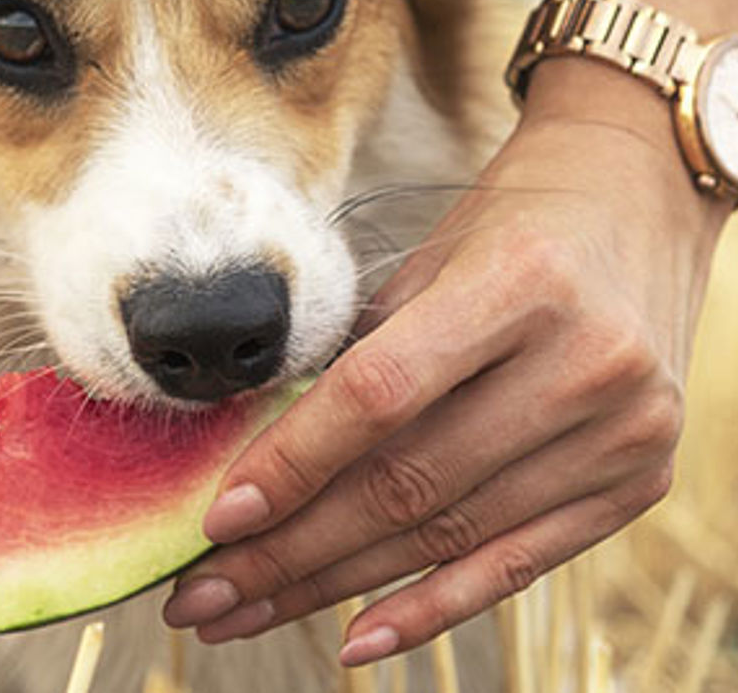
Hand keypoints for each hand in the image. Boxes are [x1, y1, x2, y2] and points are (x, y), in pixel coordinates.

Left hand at [161, 60, 725, 664]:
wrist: (638, 206)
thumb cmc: (508, 229)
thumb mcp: (428, 263)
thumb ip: (358, 355)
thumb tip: (255, 464)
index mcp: (519, 283)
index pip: (381, 394)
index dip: (293, 462)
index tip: (215, 520)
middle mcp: (585, 362)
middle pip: (410, 482)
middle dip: (291, 550)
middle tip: (203, 595)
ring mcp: (625, 431)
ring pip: (450, 535)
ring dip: (336, 587)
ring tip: (248, 611)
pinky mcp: (641, 483)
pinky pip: (519, 565)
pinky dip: (432, 607)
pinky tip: (355, 638)